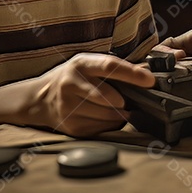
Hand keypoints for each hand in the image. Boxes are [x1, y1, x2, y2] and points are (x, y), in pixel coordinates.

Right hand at [28, 53, 155, 136]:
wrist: (41, 98)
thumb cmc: (73, 78)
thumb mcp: (88, 64)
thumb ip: (114, 67)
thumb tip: (147, 72)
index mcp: (81, 64)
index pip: (109, 66)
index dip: (132, 74)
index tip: (150, 80)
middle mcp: (71, 84)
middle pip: (110, 97)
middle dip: (126, 101)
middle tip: (131, 100)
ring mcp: (69, 107)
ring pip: (108, 115)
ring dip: (120, 114)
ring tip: (117, 108)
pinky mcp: (70, 126)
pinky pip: (102, 128)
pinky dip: (111, 124)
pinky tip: (105, 117)